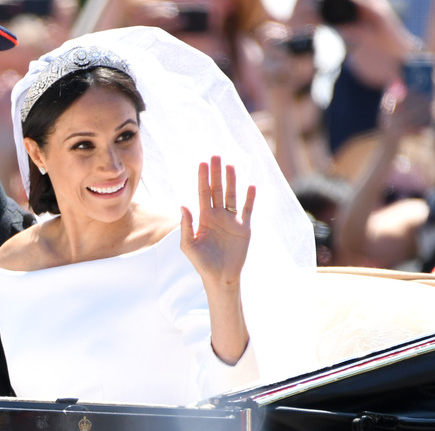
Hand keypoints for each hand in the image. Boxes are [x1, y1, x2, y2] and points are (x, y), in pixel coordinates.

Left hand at [180, 155, 255, 292]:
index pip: (203, 193)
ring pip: (232, 196)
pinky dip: (250, 198)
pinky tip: (251, 186)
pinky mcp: (244, 228)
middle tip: (215, 156)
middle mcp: (218, 215)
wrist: (220, 277)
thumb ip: (186, 226)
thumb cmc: (202, 263)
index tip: (202, 163)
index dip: (202, 178)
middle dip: (216, 173)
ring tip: (230, 165)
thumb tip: (183, 205)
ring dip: (232, 181)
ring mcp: (232, 221)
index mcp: (204, 218)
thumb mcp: (189, 245)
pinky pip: (248, 210)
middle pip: (217, 190)